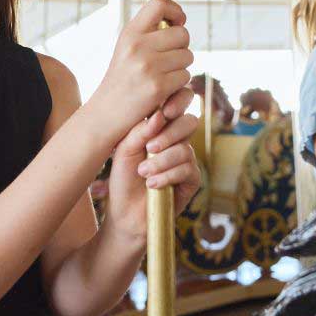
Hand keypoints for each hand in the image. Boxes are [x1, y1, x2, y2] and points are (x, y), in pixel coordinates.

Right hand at [87, 0, 192, 143]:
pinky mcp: (158, 87)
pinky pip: (185, 77)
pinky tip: (163, 90)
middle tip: (169, 59)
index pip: (158, 3)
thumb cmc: (121, 80)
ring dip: (181, 68)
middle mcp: (138, 45)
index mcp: (130, 32)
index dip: (175, 10)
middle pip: (182, 34)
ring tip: (162, 76)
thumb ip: (148, 33)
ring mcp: (148, 66)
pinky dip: (178, 85)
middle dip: (182, 47)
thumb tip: (179, 23)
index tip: (178, 22)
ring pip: (188, 57)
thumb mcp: (127, 49)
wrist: (106, 114)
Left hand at [104, 87, 200, 242]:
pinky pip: (187, 169)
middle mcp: (177, 141)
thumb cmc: (123, 178)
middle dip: (169, 134)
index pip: (177, 106)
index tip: (163, 112)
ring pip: (185, 149)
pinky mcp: (192, 180)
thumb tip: (159, 115)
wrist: (125, 212)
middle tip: (150, 146)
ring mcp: (186, 160)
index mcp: (161, 128)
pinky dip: (168, 175)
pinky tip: (152, 184)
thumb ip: (140, 130)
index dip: (176, 103)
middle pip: (189, 122)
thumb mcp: (125, 149)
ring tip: (143, 173)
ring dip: (162, 161)